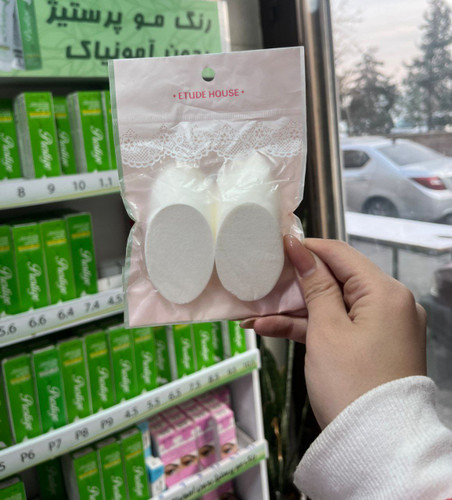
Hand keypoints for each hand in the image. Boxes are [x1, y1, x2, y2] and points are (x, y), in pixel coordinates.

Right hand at [241, 236, 426, 428]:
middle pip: (336, 280)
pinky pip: (339, 327)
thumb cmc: (351, 384)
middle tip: (264, 281)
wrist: (376, 447)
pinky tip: (271, 329)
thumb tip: (301, 250)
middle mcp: (390, 304)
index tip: (277, 246)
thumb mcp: (327, 330)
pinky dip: (310, 328)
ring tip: (256, 313)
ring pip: (334, 306)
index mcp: (385, 292)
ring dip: (296, 311)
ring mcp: (382, 326)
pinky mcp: (373, 346)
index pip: (341, 255)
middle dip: (297, 284)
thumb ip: (315, 286)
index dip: (307, 249)